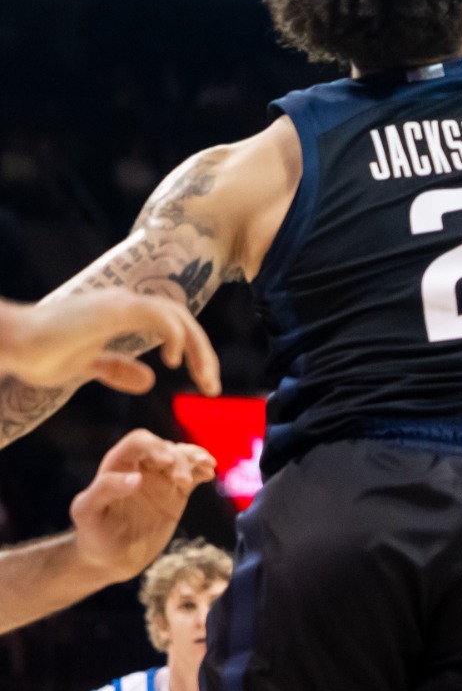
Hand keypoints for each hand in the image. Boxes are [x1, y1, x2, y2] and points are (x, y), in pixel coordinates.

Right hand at [0, 292, 219, 396]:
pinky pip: (160, 316)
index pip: (174, 326)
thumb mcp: (86, 366)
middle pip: (184, 320)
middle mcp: (127, 303)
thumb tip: (149, 379)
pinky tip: (174, 361)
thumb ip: (116, 369)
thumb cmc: (40, 353)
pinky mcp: (114, 309)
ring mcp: (121, 303)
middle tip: (213, 387)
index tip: (205, 384)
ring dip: (199, 348)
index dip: (196, 353)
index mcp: (123, 314)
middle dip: (205, 354)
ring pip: (178, 316)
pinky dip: (176, 336)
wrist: (11, 344)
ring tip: (204, 379)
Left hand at [69, 431, 218, 582]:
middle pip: (166, 448)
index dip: (154, 447)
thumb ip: (106, 489)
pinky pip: (194, 474)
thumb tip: (138, 478)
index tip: (166, 462)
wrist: (110, 559)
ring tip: (207, 467)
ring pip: (183, 457)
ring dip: (195, 458)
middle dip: (178, 459)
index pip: (139, 442)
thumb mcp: (87, 512)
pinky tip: (209, 474)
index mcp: (117, 465)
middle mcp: (141, 466)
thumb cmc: (92, 534)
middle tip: (183, 481)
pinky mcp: (177, 492)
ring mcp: (161, 478)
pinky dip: (203, 469)